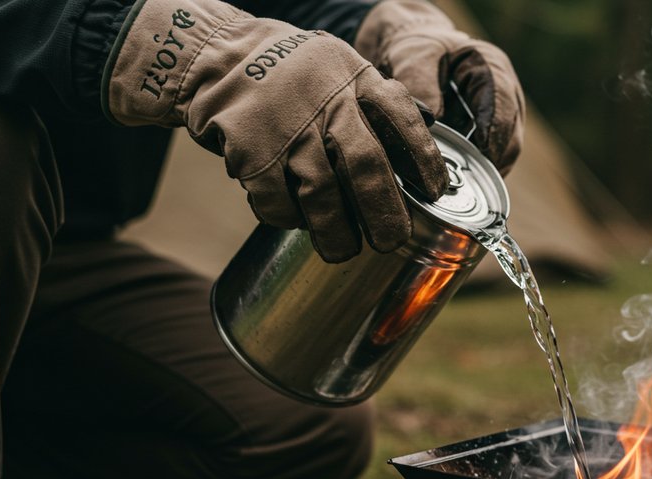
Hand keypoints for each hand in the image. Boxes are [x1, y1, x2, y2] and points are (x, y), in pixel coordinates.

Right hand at [103, 0, 446, 261]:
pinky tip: (295, 221)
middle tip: (391, 240)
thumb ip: (373, 107)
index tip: (434, 193)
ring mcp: (288, 124)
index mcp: (356, 78)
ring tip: (343, 251)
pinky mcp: (250, 147)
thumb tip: (413, 165)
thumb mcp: (340, 71)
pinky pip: (276, 198)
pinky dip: (287, 217)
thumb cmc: (294, 77)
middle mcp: (327, 100)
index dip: (423, 159)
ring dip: (335, 230)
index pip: (402, 118)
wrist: (217, 55)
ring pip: (320, 191)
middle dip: (383, 211)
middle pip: (366, 164)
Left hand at [354, 0, 524, 173]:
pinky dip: (479, 171)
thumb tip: (435, 124)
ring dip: (486, 170)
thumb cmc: (416, 51)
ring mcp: (504, 115)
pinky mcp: (493, 133)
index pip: (502, 102)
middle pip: (512, 134)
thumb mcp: (413, 59)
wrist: (416, 54)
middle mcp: (506, 92)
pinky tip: (461, 182)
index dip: (494, 130)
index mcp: (491, 67)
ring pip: (507, 151)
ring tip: (462, 186)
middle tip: (467, 181)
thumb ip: (422, 86)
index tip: (480, 151)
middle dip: (492, 160)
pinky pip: (494, 157)